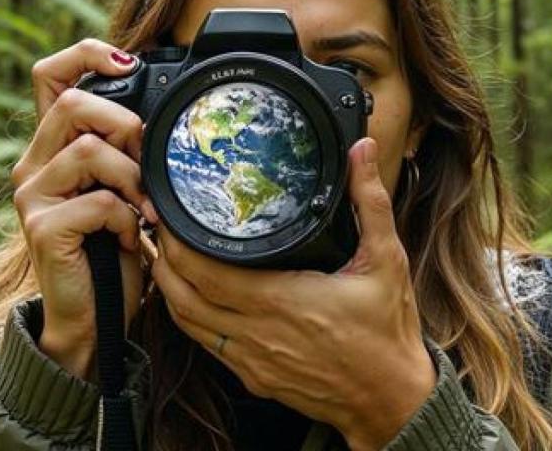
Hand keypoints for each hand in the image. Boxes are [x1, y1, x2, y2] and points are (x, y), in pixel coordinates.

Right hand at [11, 39, 158, 377]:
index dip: (85, 55)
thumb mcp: (122, 192)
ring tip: (144, 211)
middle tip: (147, 162)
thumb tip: (162, 118)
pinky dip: (126, 219)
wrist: (91, 320)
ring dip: (132, 178)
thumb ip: (125, 154)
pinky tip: (128, 239)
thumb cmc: (111, 253)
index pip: (50, 75)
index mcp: (52, 147)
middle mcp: (32, 165)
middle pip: (71, 102)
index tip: (127, 62)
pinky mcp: (42, 229)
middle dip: (123, 124)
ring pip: (89, 149)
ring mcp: (31, 196)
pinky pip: (98, 201)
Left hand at [152, 137, 435, 449]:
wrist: (393, 400)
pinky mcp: (256, 379)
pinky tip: (193, 300)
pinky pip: (208, 346)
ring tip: (165, 259)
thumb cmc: (388, 334)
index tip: (169, 218)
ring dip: (170, 292)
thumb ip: (370, 201)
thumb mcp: (386, 260)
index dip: (178, 246)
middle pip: (184, 298)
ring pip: (189, 326)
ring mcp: (253, 361)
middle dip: (164, 262)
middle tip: (158, 231)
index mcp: (282, 301)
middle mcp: (259, 334)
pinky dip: (191, 320)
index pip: (207, 274)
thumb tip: (363, 152)